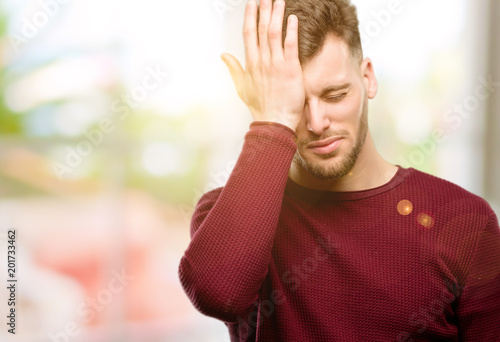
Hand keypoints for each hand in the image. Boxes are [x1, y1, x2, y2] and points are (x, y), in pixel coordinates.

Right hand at [221, 0, 304, 130]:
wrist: (274, 121)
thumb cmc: (260, 107)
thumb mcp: (242, 87)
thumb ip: (234, 68)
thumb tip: (224, 55)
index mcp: (251, 63)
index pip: (249, 34)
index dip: (250, 17)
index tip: (251, 4)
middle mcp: (262, 61)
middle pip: (262, 29)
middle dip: (263, 9)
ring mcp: (275, 64)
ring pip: (274, 33)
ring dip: (276, 14)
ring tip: (279, 0)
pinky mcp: (290, 69)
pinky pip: (290, 45)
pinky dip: (291, 31)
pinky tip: (293, 18)